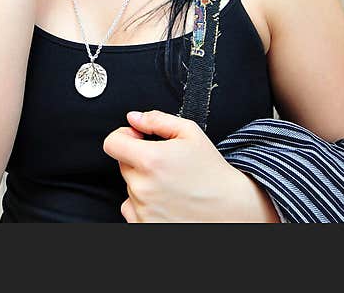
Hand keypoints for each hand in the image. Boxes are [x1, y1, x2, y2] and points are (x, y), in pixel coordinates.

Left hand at [103, 110, 278, 221]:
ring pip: (130, 187)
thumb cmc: (213, 173)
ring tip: (171, 184)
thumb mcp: (190, 133)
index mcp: (151, 160)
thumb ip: (157, 119)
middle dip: (139, 160)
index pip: (112, 143)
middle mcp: (143, 188)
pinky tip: (166, 201)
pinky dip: (144, 205)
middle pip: (123, 165)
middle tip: (164, 164)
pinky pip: (132, 209)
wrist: (231, 209)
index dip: (124, 136)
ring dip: (143, 183)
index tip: (137, 139)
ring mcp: (143, 210)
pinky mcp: (145, 226)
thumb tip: (134, 118)